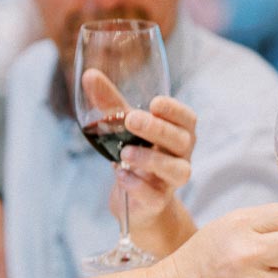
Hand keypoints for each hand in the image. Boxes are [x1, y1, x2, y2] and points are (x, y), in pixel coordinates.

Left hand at [109, 95, 196, 229]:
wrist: (136, 200)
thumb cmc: (136, 153)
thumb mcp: (123, 127)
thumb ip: (110, 102)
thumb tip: (90, 75)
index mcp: (178, 132)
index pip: (187, 119)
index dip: (175, 111)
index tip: (155, 103)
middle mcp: (181, 156)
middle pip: (182, 141)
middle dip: (158, 129)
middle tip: (132, 119)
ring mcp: (172, 181)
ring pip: (177, 171)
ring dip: (152, 159)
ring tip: (125, 153)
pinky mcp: (158, 202)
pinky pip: (155, 195)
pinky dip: (138, 185)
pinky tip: (121, 175)